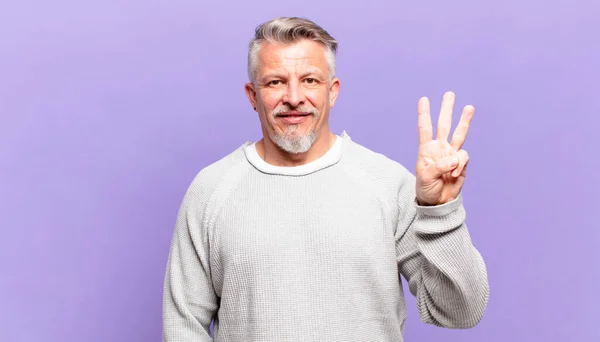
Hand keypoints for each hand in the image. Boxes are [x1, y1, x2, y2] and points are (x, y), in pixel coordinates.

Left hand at [415, 91, 474, 205]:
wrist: (438, 202)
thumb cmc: (426, 189)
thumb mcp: (426, 178)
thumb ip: (439, 167)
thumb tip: (455, 158)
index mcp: (426, 150)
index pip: (425, 128)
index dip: (424, 114)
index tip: (423, 99)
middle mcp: (439, 148)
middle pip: (444, 125)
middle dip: (447, 109)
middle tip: (449, 94)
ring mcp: (451, 154)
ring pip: (459, 134)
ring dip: (464, 120)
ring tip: (469, 107)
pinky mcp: (461, 163)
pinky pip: (463, 158)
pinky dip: (459, 166)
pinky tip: (453, 176)